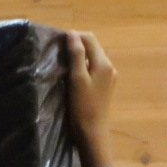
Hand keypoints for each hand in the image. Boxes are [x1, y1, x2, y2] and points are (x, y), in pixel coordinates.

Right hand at [66, 31, 116, 166]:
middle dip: (76, 45)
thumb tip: (72, 33)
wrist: (92, 132)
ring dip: (78, 56)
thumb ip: (76, 55)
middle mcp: (109, 67)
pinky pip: (93, 69)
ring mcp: (108, 77)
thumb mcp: (77, 78)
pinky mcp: (104, 86)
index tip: (57, 42)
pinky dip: (82, 66)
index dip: (74, 36)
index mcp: (104, 63)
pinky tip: (71, 74)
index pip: (89, 39)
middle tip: (57, 52)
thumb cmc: (83, 106)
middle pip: (92, 47)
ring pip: (92, 58)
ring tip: (62, 62)